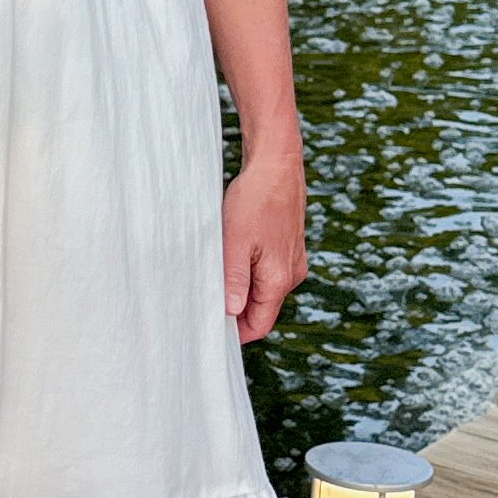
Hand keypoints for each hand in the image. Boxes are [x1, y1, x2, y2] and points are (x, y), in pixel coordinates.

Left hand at [222, 152, 306, 343]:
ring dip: (240, 286)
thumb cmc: (255, 200)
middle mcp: (291, 274)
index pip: (259, 325)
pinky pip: (267, 270)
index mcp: (279, 279)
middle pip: (261, 308)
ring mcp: (292, 260)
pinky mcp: (288, 246)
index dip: (235, 333)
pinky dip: (249, 269)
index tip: (210, 327)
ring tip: (217, 268)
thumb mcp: (235, 243)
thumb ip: (234, 280)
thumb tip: (231, 314)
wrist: (277, 164)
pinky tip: (232, 252)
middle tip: (205, 296)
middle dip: (235, 308)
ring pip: (263, 288)